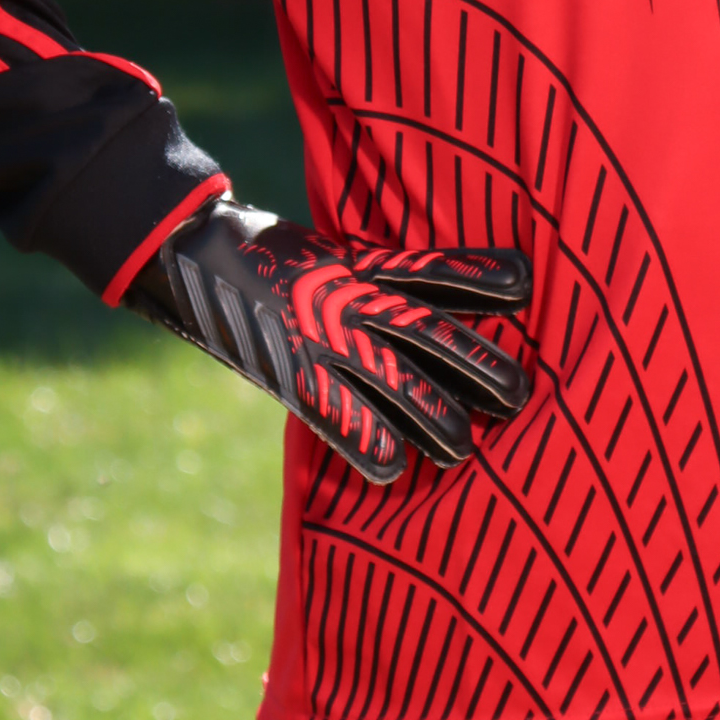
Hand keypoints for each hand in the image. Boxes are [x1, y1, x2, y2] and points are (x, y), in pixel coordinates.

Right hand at [123, 194, 532, 482]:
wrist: (193, 251)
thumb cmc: (272, 254)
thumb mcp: (333, 253)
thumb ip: (376, 275)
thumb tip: (420, 296)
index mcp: (363, 265)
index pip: (436, 270)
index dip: (482, 276)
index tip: (526, 283)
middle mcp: (351, 300)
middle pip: (432, 334)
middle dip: (480, 367)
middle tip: (521, 395)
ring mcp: (322, 339)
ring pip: (399, 384)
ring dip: (438, 419)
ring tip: (466, 445)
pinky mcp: (293, 374)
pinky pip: (341, 418)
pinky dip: (369, 447)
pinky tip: (392, 469)